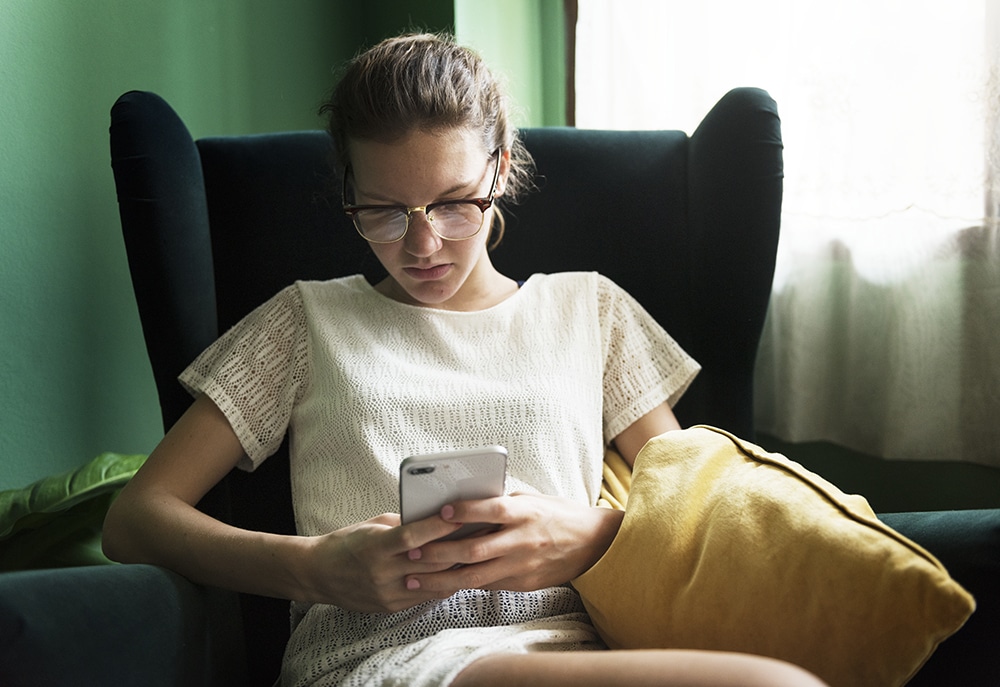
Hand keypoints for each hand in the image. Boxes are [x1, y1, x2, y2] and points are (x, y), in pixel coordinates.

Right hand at [301, 511, 466, 613]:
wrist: (318, 574)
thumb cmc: (347, 543)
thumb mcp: (372, 525)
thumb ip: (403, 523)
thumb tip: (435, 517)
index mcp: (375, 547)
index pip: (412, 537)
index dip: (438, 527)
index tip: (460, 516)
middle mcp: (381, 573)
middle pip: (428, 562)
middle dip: (457, 548)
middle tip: (480, 534)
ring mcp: (387, 593)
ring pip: (432, 582)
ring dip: (456, 568)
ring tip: (476, 554)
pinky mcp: (391, 606)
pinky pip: (425, 595)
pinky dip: (443, 583)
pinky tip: (458, 572)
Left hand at [401, 493, 623, 595]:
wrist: (592, 543)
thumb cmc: (555, 514)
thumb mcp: (531, 501)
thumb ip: (501, 504)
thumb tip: (462, 507)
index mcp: (525, 513)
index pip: (491, 510)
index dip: (465, 511)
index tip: (440, 512)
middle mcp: (522, 541)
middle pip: (474, 550)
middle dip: (438, 553)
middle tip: (410, 552)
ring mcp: (522, 566)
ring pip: (474, 577)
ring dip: (440, 579)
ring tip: (414, 579)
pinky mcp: (523, 584)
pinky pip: (487, 586)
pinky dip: (461, 585)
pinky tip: (438, 585)